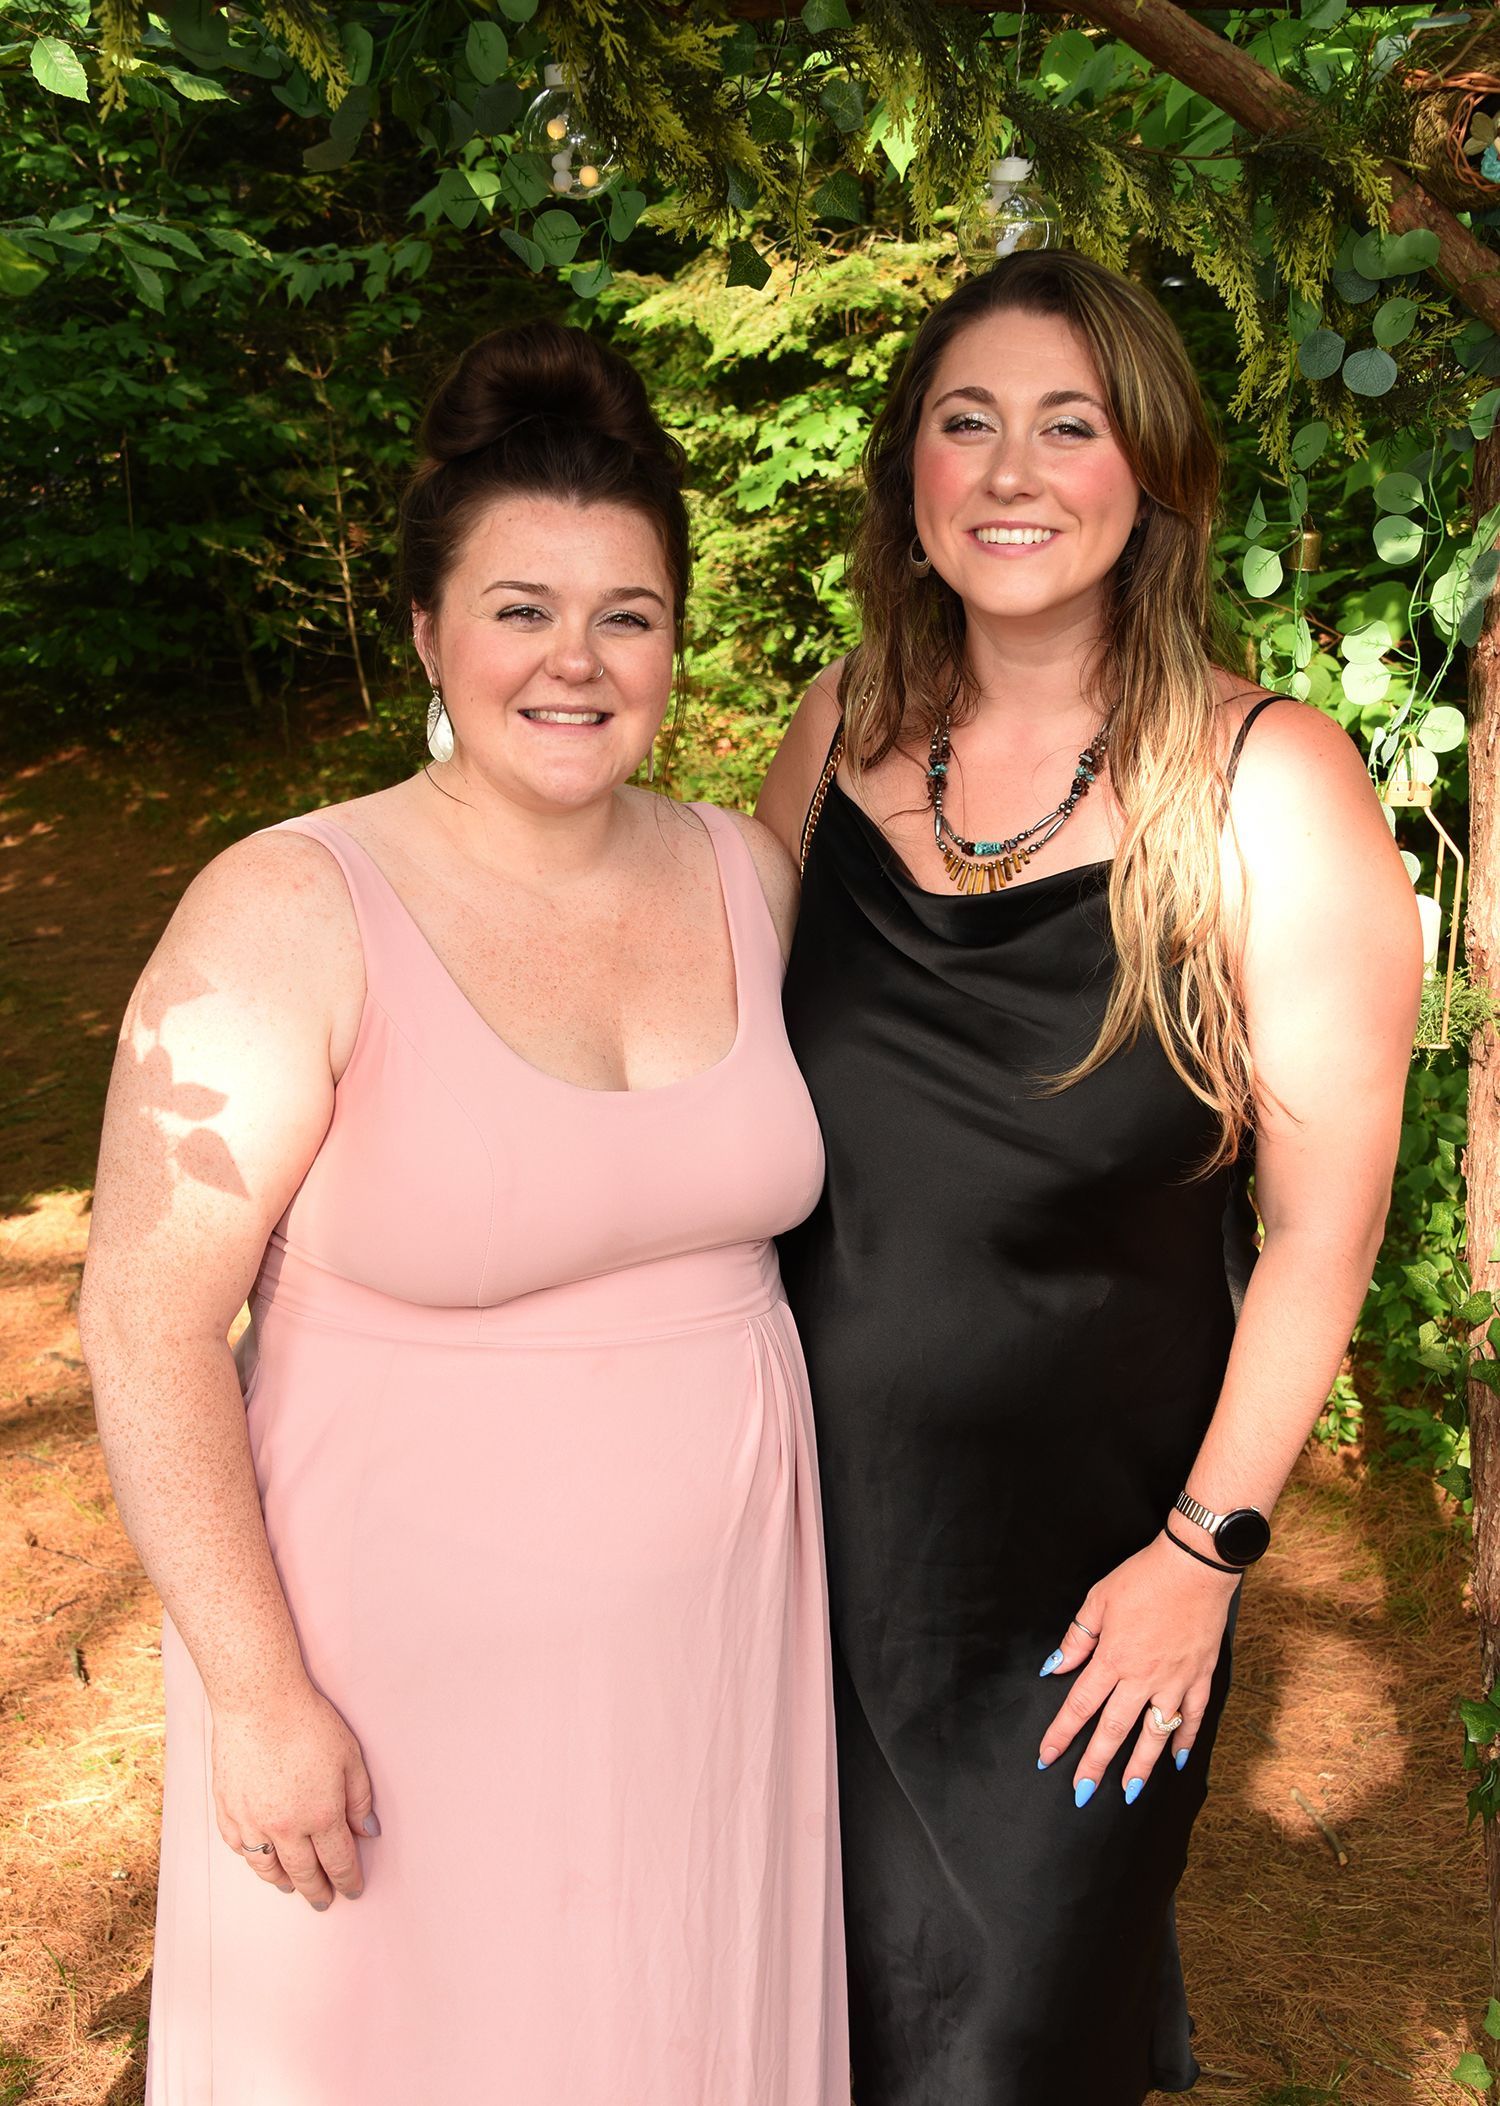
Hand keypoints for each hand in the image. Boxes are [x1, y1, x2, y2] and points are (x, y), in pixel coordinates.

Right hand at [211, 1679, 377, 1909]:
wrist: (259, 1703)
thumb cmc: (308, 1723)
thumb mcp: (350, 1757)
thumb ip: (359, 1799)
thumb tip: (368, 1832)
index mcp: (321, 1815)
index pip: (338, 1861)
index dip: (348, 1879)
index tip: (352, 1890)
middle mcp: (286, 1827)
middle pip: (304, 1872)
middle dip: (317, 1890)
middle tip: (324, 1902)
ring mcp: (252, 1822)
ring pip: (268, 1867)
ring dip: (283, 1881)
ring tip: (292, 1888)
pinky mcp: (228, 1810)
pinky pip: (240, 1847)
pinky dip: (253, 1858)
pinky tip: (260, 1859)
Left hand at [1036, 1533, 1238, 1805]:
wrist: (1194, 1566)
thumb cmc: (1144, 1577)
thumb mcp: (1099, 1600)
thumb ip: (1078, 1638)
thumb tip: (1056, 1667)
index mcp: (1113, 1659)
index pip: (1080, 1706)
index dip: (1061, 1734)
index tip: (1047, 1757)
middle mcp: (1142, 1678)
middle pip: (1114, 1730)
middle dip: (1095, 1764)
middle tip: (1082, 1793)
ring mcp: (1174, 1681)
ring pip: (1154, 1734)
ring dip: (1140, 1765)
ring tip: (1128, 1791)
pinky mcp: (1200, 1677)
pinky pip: (1192, 1717)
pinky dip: (1185, 1740)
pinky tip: (1177, 1760)